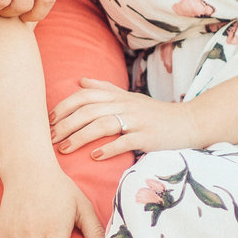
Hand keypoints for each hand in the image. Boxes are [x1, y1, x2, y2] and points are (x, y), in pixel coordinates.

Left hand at [51, 77, 203, 161]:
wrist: (189, 122)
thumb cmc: (155, 113)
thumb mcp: (130, 97)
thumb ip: (105, 89)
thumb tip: (80, 80)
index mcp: (119, 96)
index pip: (85, 96)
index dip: (64, 106)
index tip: (48, 120)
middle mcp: (125, 105)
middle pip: (89, 110)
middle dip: (66, 124)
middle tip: (49, 138)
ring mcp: (137, 120)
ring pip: (103, 124)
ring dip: (80, 137)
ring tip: (64, 149)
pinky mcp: (147, 137)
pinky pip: (124, 141)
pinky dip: (108, 148)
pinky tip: (94, 157)